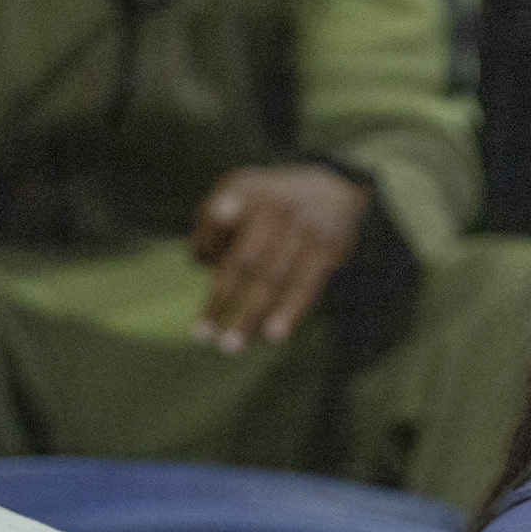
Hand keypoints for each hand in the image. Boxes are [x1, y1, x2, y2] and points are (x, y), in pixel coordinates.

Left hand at [187, 164, 370, 353]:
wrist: (332, 185)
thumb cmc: (267, 201)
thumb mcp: (236, 192)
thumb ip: (211, 224)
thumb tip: (200, 261)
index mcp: (248, 195)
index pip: (221, 244)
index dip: (211, 283)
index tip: (199, 322)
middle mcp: (278, 209)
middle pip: (248, 264)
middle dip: (228, 305)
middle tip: (212, 342)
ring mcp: (305, 229)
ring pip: (277, 279)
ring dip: (256, 315)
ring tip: (236, 346)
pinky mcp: (329, 249)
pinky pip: (308, 286)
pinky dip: (292, 311)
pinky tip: (277, 335)